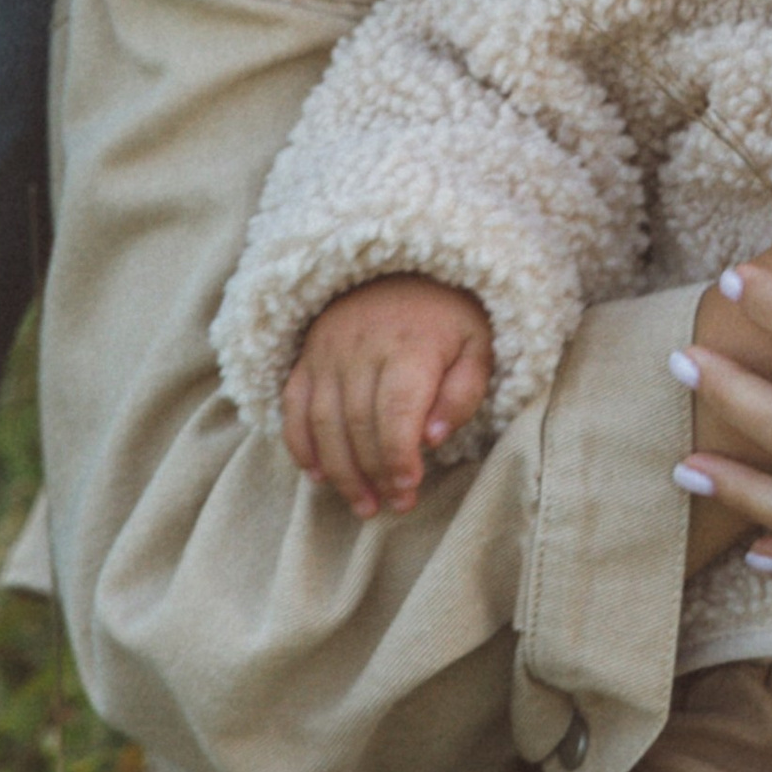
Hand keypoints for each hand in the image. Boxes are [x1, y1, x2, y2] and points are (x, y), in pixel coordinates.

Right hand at [280, 274, 492, 518]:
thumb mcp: (478, 345)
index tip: (408, 490)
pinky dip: (301, 446)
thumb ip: (463, 392)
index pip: (396, 412)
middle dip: (374, 475)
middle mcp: (361, 349)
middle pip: (357, 425)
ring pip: (323, 423)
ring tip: (363, 504)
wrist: (403, 265)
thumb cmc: (449, 315)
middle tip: (393, 506)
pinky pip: (294, 407)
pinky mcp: (308, 357)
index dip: (398, 458)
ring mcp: (328, 353)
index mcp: (410, 346)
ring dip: (340, 472)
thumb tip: (433, 438)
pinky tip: (319, 476)